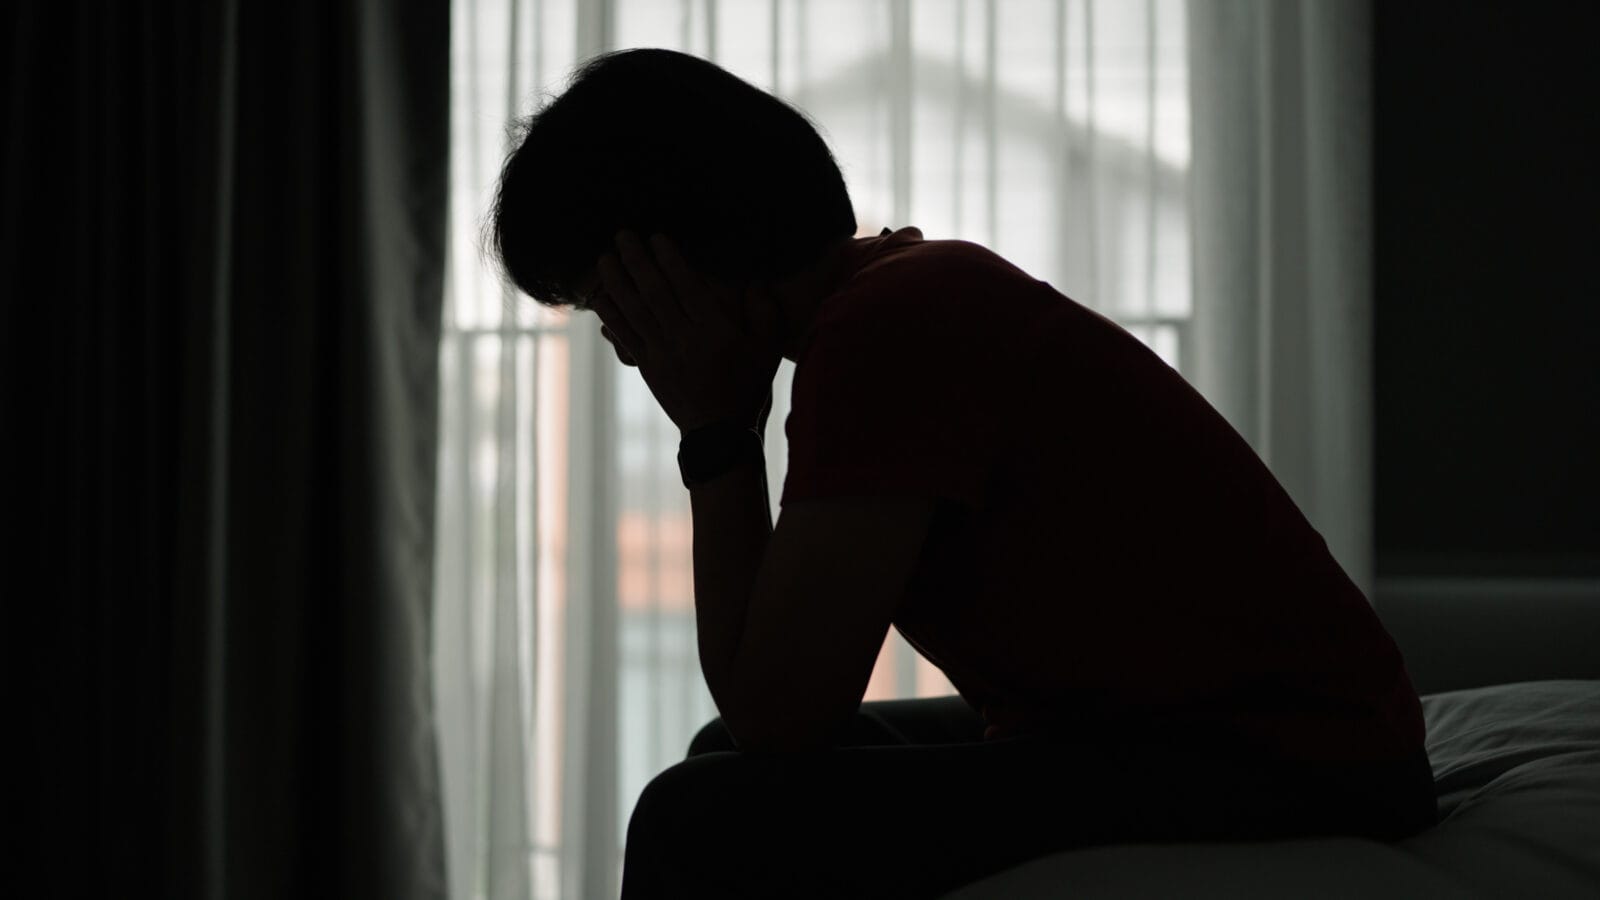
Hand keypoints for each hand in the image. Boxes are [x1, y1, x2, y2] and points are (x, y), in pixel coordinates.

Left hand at [590, 231, 781, 432]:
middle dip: (636, 261)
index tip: (656, 237)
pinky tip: (599, 297)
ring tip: (603, 259)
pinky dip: (610, 316)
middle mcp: (683, 338)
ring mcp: (662, 353)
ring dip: (616, 283)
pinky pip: (625, 336)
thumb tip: (755, 279)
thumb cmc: (748, 388)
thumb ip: (764, 311)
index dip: (669, 259)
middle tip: (622, 235)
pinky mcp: (648, 367)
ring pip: (634, 312)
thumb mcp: (768, 349)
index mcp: (714, 330)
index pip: (686, 286)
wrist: (721, 434)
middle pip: (654, 292)